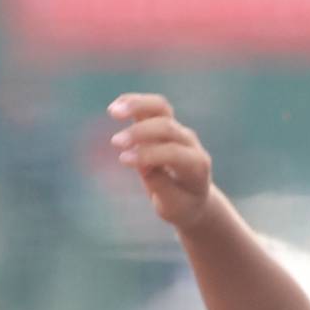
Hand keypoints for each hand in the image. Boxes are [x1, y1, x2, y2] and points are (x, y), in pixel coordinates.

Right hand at [108, 93, 218, 234]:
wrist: (193, 198)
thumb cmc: (181, 205)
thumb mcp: (172, 206)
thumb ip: (160, 185)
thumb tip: (141, 161)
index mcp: (196, 165)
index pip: (173, 152)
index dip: (148, 154)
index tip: (124, 160)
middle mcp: (190, 143)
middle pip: (167, 127)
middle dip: (140, 133)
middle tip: (115, 142)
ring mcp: (178, 130)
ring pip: (161, 108)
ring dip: (138, 106)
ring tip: (113, 111)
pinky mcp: (165, 124)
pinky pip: (152, 107)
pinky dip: (134, 103)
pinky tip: (115, 107)